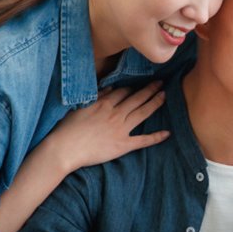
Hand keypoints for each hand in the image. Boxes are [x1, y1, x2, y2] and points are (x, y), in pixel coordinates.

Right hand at [44, 81, 169, 171]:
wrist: (65, 148)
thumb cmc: (68, 128)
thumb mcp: (80, 107)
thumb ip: (97, 97)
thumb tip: (110, 89)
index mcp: (104, 104)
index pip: (123, 91)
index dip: (133, 87)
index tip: (140, 83)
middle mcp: (115, 113)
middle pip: (136, 98)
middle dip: (149, 89)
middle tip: (160, 83)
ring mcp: (121, 129)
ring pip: (142, 112)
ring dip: (155, 103)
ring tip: (164, 95)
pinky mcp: (123, 145)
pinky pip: (143, 140)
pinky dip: (156, 137)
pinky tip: (167, 133)